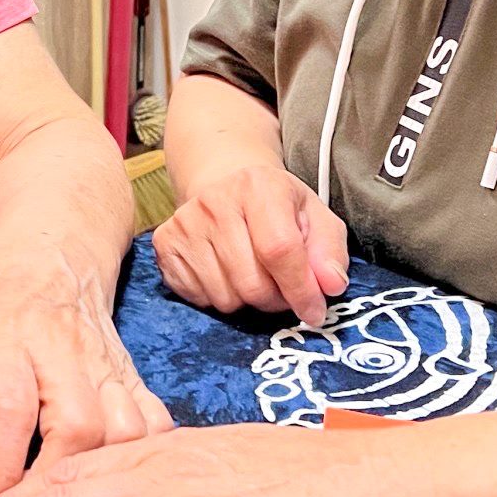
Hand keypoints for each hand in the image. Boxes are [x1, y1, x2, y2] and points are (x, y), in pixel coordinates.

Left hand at [0, 232, 173, 496]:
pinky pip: (152, 421)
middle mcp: (61, 350)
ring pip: (123, 426)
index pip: (8, 408)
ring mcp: (103, 363)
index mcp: (6, 338)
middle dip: (54, 482)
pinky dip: (142, 460)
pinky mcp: (130, 373)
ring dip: (101, 478)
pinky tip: (121, 492)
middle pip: (77, 422)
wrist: (51, 241)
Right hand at [154, 164, 348, 324]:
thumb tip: (331, 286)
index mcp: (259, 186)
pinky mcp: (165, 244)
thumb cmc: (276, 206)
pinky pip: (198, 298)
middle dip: (275, 300)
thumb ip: (330, 251)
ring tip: (253, 276)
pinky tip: (226, 274)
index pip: (280, 250)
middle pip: (251, 283)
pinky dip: (218, 298)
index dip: (301, 289)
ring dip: (247, 301)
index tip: (314, 312)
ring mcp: (185, 223)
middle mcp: (215, 201)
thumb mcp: (314, 217)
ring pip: (225, 298)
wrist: (224, 184)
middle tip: (282, 290)